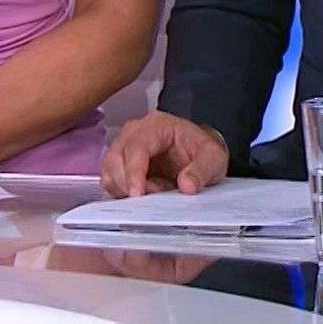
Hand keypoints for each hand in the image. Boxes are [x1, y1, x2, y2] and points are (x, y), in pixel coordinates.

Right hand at [99, 111, 227, 197]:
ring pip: (108, 169)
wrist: (198, 153)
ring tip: (151, 195)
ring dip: (123, 189)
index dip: (133, 172)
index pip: (136, 147)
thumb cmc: (201, 150)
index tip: (137, 193)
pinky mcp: (120, 162)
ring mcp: (124, 146)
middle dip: (128, 183)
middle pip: (115, 158)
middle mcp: (135, 132)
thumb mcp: (213, 158)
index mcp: (157, 125)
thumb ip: (202, 170)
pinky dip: (121, 191)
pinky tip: (142, 194)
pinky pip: (110, 179)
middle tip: (152, 198)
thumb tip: (187, 185)